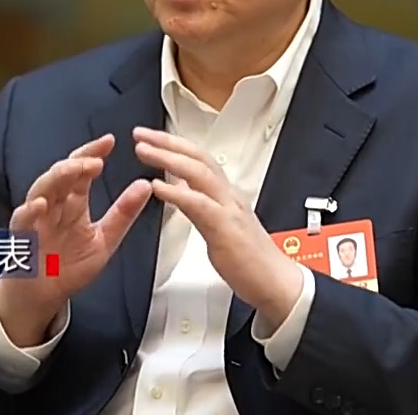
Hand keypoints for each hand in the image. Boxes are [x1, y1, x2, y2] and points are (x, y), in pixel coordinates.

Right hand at [0, 134, 152, 345]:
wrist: (44, 296)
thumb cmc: (69, 267)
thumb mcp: (104, 239)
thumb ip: (123, 213)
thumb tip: (145, 185)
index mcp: (73, 202)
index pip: (81, 171)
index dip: (93, 154)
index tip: (109, 141)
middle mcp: (54, 205)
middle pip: (60, 174)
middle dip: (77, 164)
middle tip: (96, 160)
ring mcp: (36, 219)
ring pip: (41, 189)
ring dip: (56, 178)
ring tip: (74, 170)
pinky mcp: (22, 237)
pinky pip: (22, 220)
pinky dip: (30, 210)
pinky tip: (41, 205)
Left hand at [133, 126, 302, 328]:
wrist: (276, 284)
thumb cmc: (249, 260)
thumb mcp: (219, 224)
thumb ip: (200, 202)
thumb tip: (182, 186)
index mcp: (225, 194)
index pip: (198, 158)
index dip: (174, 144)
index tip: (149, 137)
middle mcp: (228, 196)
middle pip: (198, 157)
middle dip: (167, 142)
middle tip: (140, 134)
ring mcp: (228, 210)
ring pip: (198, 173)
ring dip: (168, 158)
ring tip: (144, 151)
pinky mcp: (225, 229)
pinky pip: (198, 204)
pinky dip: (176, 193)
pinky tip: (158, 187)